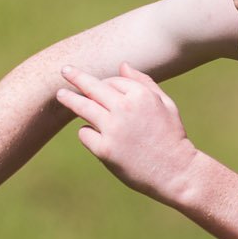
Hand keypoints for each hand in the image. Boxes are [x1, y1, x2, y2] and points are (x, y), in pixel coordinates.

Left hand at [55, 64, 200, 201]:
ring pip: (83, 107)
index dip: (106, 83)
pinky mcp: (105, 149)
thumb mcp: (165, 104)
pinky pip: (85, 134)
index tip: (100, 85)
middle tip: (65, 70)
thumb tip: (122, 66)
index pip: (113, 80)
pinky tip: (96, 137)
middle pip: (93, 87)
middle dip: (76, 77)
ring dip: (69, 99)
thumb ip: (144, 83)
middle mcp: (125, 108)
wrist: (176, 172)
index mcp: (141, 95)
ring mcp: (113, 129)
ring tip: (61, 94)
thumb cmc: (172, 137)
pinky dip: (88, 133)